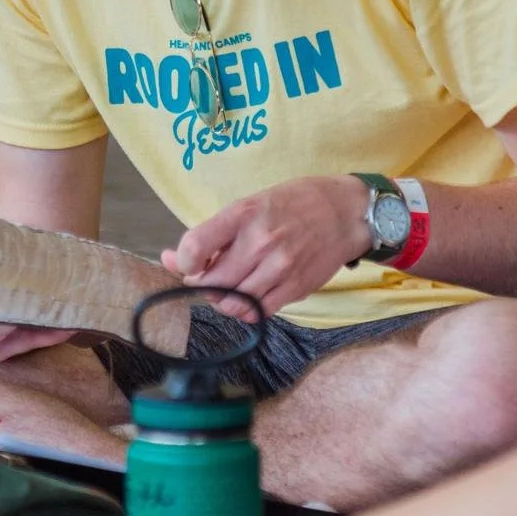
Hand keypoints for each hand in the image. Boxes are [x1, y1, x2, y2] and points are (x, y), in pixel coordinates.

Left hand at [165, 176, 368, 317]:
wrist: (345, 212)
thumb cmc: (293, 204)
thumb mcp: (250, 204)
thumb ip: (213, 234)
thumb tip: (171, 259)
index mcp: (243, 214)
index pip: (195, 246)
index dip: (183, 262)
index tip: (187, 263)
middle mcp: (260, 241)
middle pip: (212, 282)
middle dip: (202, 284)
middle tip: (208, 277)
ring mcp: (279, 267)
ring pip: (233, 303)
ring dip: (223, 300)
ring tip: (229, 286)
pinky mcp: (295, 288)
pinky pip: (258, 312)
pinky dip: (246, 310)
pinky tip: (249, 295)